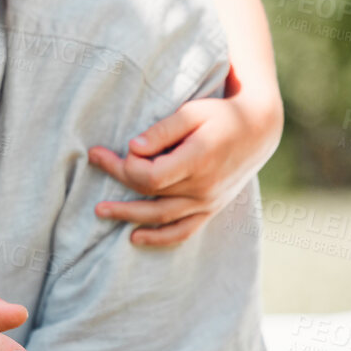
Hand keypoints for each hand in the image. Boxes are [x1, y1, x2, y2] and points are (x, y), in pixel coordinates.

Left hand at [90, 67, 281, 245]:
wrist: (258, 131)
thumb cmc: (221, 116)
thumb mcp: (192, 112)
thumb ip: (163, 129)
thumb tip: (133, 147)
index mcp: (198, 161)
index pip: (149, 175)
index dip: (123, 165)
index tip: (108, 150)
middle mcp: (203, 187)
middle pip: (149, 192)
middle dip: (116, 178)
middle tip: (93, 162)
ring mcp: (208, 202)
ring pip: (162, 217)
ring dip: (129, 216)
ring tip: (99, 211)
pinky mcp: (210, 208)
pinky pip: (183, 230)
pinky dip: (160, 238)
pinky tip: (135, 238)